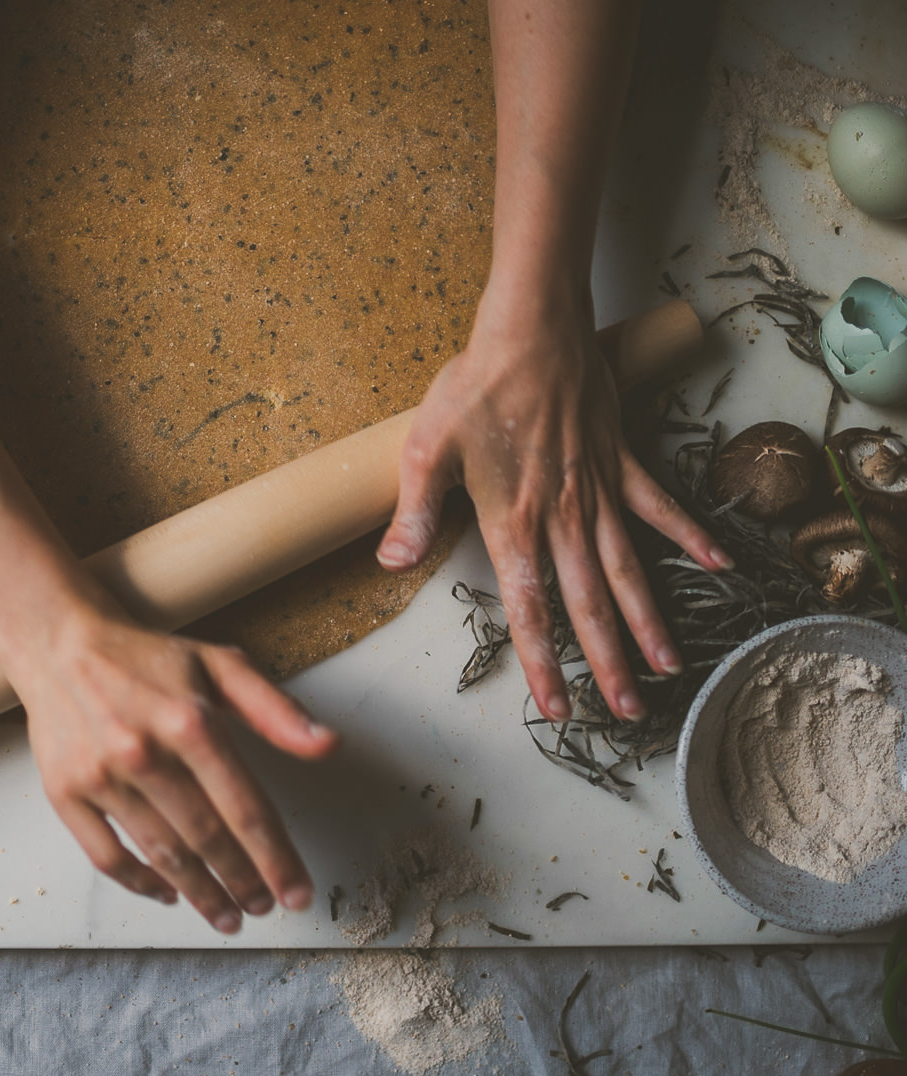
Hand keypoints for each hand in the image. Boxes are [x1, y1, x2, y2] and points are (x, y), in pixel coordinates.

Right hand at [0, 611, 336, 932]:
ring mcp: (100, 776)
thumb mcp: (219, 666)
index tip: (296, 892)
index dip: (277, 859)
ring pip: (161, 855)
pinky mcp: (64, 793)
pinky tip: (168, 893)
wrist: (58, 644)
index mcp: (190, 720)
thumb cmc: (145, 659)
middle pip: (207, 839)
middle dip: (243, 883)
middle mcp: (143, 752)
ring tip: (226, 915)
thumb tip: (328, 745)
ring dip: (200, 894)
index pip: (246, 808)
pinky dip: (140, 883)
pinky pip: (106, 856)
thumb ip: (275, 710)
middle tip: (263, 908)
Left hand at [375, 295, 730, 722]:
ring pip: (629, 569)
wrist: (532, 327)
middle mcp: (563, 517)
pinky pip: (662, 506)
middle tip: (626, 712)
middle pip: (589, 603)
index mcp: (513, 522)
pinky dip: (691, 535)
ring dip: (649, 620)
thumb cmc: (475, 387)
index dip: (543, 661)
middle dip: (607, 662)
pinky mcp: (623, 461)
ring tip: (668, 668)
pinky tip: (720, 565)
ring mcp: (600, 490)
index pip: (530, 607)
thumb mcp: (425, 450)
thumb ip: (415, 513)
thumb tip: (392, 563)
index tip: (558, 706)